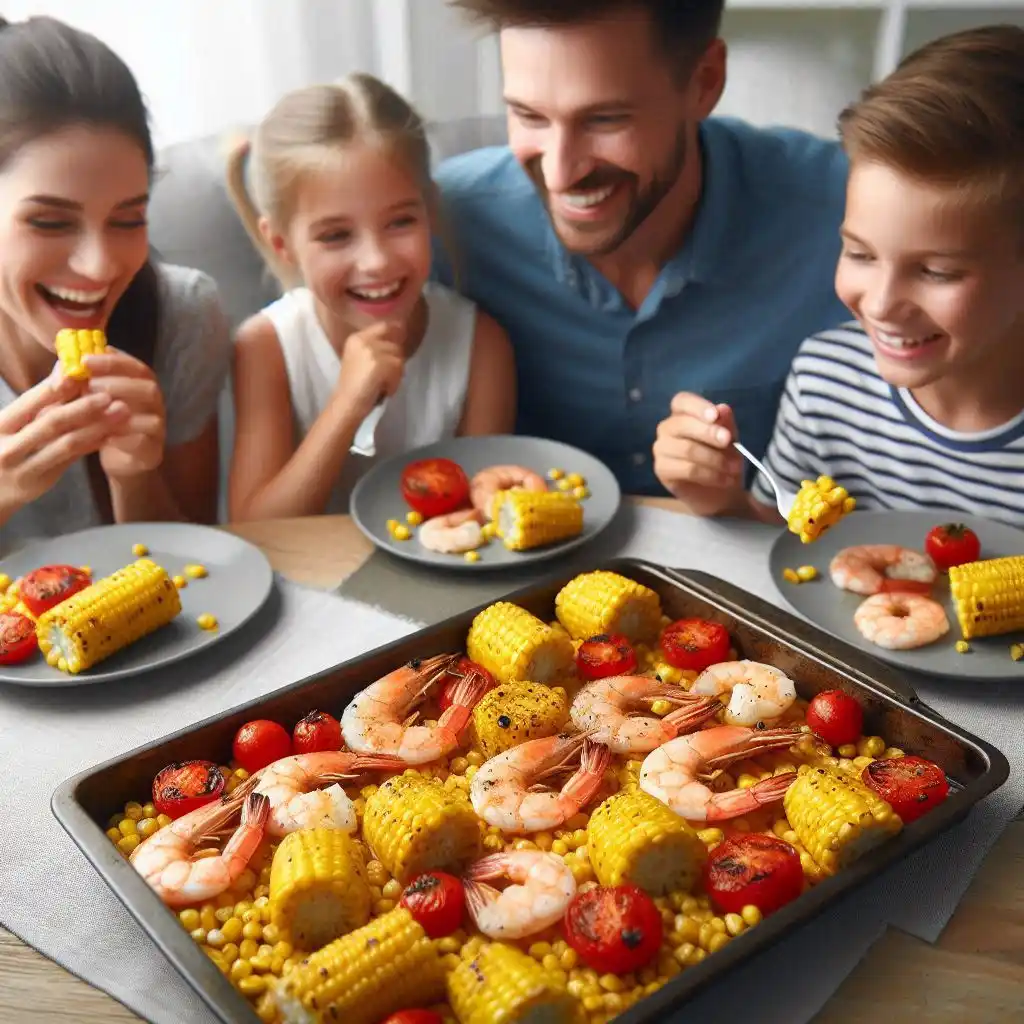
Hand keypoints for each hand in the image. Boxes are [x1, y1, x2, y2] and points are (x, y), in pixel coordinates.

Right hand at [0, 372, 128, 518]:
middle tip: (110, 395)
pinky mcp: (41, 481)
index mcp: (1, 424)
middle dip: (84, 406)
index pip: (31, 401)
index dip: (58, 386)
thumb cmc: (3, 446)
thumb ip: (38, 400)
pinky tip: (110, 434)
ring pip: (66, 443)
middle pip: (51, 421)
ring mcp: (25, 466)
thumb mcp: (11, 423)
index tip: (84, 373)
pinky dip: (91, 445)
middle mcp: (9, 445)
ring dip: (96, 426)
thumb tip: (64, 366)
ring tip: (120, 413)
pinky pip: (71, 460)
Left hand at [82, 348, 166, 478]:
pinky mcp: (153, 450)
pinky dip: (124, 438)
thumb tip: (63, 365)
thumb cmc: (104, 422)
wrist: (122, 458)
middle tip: (90, 385)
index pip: (135, 366)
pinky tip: (104, 436)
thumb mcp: (93, 398)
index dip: (112, 361)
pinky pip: (143, 442)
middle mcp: (155, 404)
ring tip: (96, 409)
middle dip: (118, 383)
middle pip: (149, 387)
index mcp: (143, 385)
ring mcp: (158, 427)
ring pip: (150, 415)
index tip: (85, 360)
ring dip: (122, 411)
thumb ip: (84, 382)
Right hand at [335, 322, 405, 416]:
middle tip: (387, 378)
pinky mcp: (379, 364)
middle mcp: (363, 340)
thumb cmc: (354, 387)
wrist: (346, 403)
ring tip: (383, 386)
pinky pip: (399, 370)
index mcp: (356, 338)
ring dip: (396, 375)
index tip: (402, 341)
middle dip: (396, 362)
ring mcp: (371, 351)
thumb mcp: (361, 360)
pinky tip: (384, 390)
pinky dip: (395, 383)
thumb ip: (376, 349)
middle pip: (395, 345)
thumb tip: (398, 343)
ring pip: (399, 358)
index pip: (384, 326)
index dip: (396, 332)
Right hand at [653, 393, 745, 515]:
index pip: (682, 401)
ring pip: (687, 449)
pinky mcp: (662, 470)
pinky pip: (687, 469)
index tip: (715, 416)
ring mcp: (661, 449)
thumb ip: (726, 424)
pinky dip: (710, 474)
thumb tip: (722, 408)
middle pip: (682, 424)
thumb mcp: (730, 439)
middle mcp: (667, 428)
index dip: (697, 407)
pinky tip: (724, 480)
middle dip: (708, 433)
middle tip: (729, 441)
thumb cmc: (723, 459)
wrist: (721, 493)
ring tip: (734, 468)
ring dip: (715, 459)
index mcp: (682, 414)